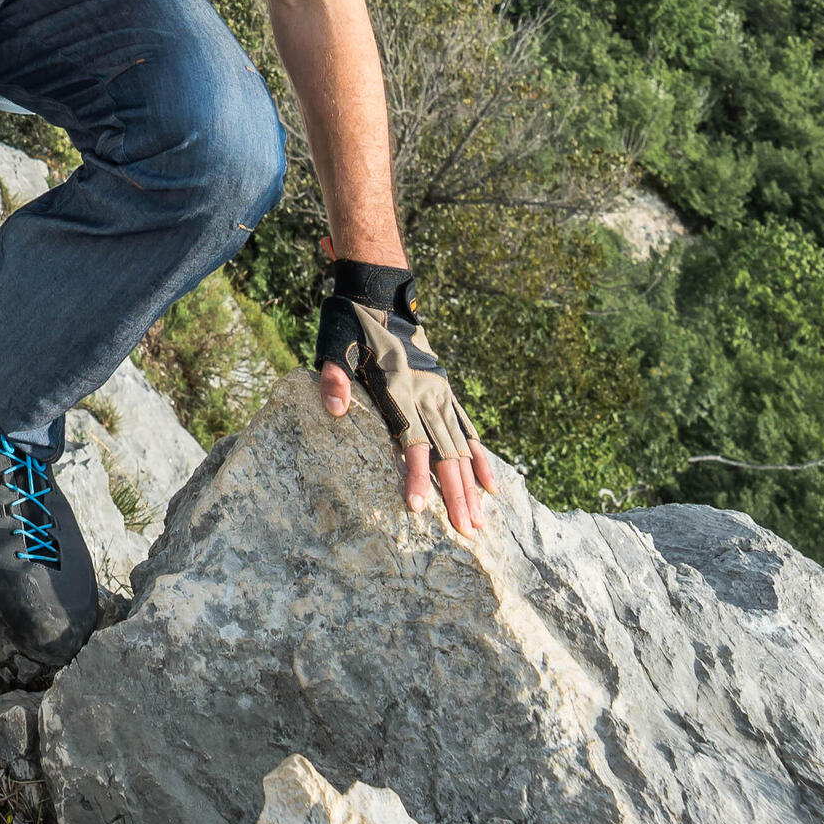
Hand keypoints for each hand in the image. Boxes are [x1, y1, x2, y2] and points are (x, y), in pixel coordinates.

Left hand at [316, 263, 495, 536]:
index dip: (416, 475)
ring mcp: (440, 392)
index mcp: (398, 388)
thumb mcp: (333, 344)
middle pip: (445, 451)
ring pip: (461, 445)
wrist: (379, 290)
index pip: (411, 441)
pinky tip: (490, 485)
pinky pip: (468, 428)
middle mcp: (426, 394)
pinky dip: (480, 457)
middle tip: (466, 532)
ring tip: (479, 521)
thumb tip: (335, 411)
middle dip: (455, 494)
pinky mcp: (445, 389)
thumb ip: (334, 378)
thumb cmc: (350, 322)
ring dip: (470, 485)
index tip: (419, 508)